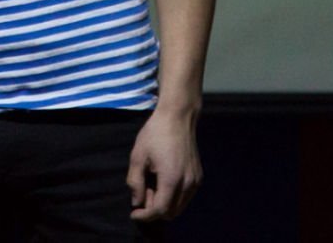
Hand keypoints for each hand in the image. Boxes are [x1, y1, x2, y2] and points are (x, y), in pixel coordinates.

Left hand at [126, 108, 201, 222]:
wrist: (178, 117)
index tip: (133, 213)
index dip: (145, 216)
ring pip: (180, 207)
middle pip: (171, 213)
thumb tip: (137, 202)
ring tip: (153, 186)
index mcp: (171, 179)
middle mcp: (187, 183)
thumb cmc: (155, 133)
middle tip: (143, 193)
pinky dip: (174, 197)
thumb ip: (135, 182)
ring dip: (165, 204)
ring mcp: (195, 180)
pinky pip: (186, 197)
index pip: (159, 210)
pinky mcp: (198, 176)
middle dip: (154, 210)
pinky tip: (164, 181)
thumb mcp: (138, 156)